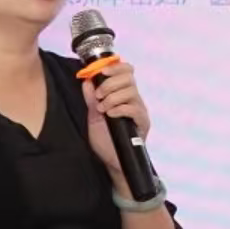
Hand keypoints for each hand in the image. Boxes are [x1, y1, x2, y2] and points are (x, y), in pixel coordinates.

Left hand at [81, 61, 150, 177]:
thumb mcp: (93, 116)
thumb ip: (91, 99)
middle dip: (110, 83)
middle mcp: (134, 100)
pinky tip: (110, 115)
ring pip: (131, 91)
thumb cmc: (105, 139)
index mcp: (123, 94)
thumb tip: (86, 82)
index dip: (115, 67)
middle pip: (129, 77)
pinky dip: (120, 108)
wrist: (112, 161)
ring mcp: (139, 111)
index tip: (101, 72)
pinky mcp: (142, 123)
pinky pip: (134, 109)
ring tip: (103, 109)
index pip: (126, 71)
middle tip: (99, 96)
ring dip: (112, 97)